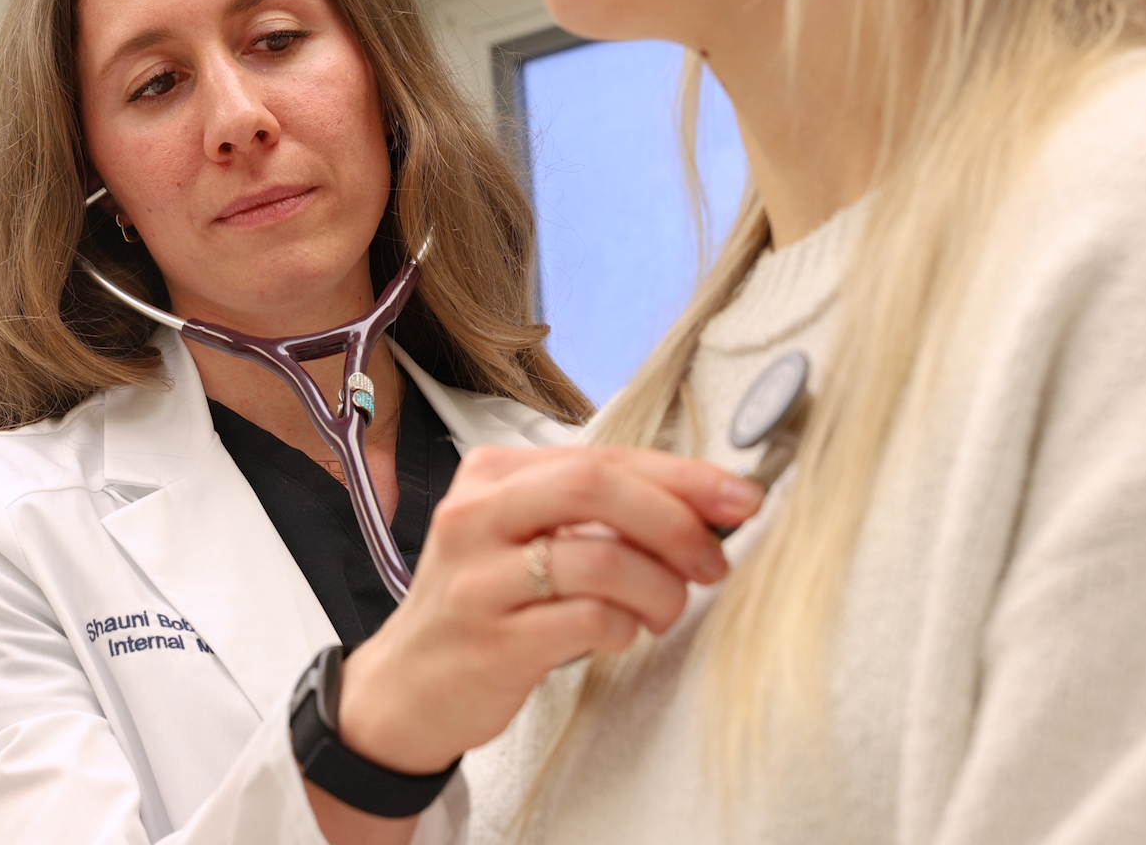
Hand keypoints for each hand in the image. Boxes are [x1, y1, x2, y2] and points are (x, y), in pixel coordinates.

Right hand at [334, 445, 761, 774]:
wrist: (406, 689)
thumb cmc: (481, 606)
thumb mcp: (518, 537)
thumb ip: (590, 512)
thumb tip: (701, 504)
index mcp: (490, 475)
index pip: (603, 456)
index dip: (683, 476)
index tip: (739, 498)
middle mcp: (476, 516)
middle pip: (598, 487)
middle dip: (676, 520)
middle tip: (712, 560)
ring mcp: (479, 578)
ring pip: (601, 558)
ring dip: (660, 588)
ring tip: (665, 609)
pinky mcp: (492, 641)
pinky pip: (588, 620)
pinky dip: (625, 628)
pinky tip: (620, 635)